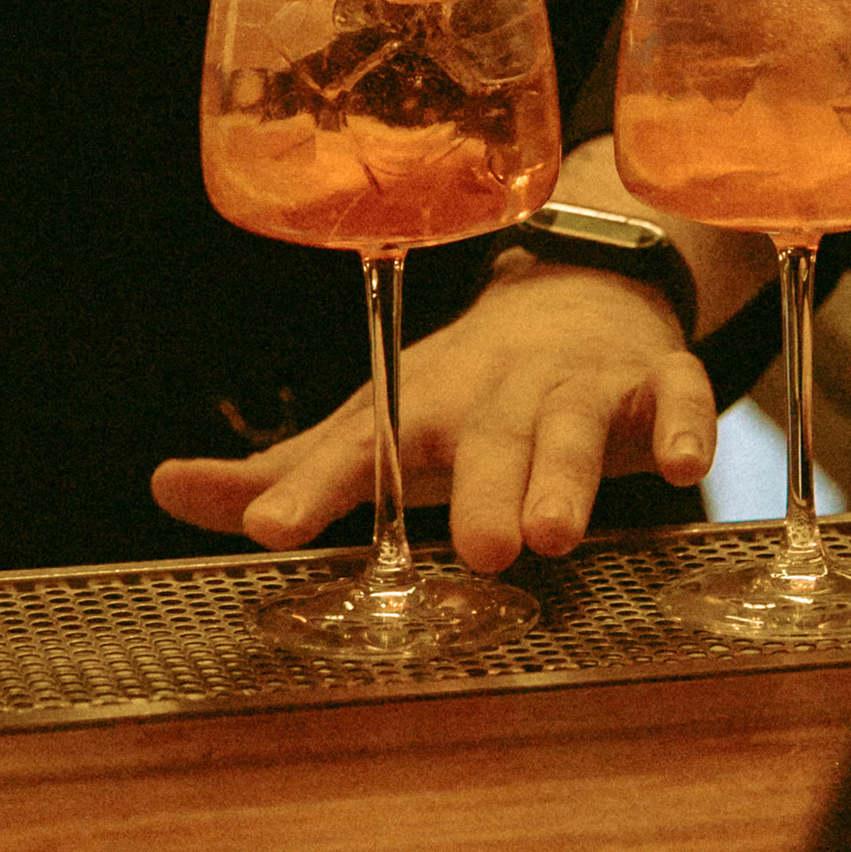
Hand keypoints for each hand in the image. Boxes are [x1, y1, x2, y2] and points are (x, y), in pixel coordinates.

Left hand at [152, 262, 718, 572]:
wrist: (577, 300)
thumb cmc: (460, 394)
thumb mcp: (376, 428)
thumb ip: (287, 471)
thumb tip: (165, 486)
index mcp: (418, 406)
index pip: (357, 447)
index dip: (310, 488)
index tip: (267, 530)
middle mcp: (493, 391)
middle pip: (483, 441)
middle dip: (480, 493)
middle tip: (476, 551)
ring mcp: (574, 384)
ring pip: (571, 427)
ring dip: (565, 475)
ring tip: (552, 534)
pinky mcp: (651, 382)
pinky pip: (674, 397)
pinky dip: (685, 424)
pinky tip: (685, 463)